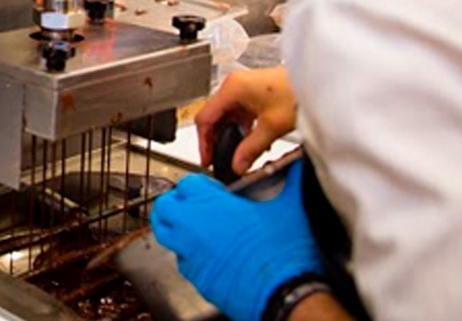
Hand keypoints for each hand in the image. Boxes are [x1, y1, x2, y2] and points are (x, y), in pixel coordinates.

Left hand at [151, 161, 323, 320]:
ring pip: (166, 235)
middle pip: (164, 207)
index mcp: (212, 205)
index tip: (210, 188)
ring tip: (193, 228)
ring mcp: (191, 254)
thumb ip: (291, 183)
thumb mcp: (291, 208)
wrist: (285, 294)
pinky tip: (208, 254)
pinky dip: (188, 254)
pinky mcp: (197, 277)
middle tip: (188, 204)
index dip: (197, 184)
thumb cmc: (285, 254)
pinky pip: (182, 261)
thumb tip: (297, 168)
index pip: (187, 183)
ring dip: (174, 228)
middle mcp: (194, 228)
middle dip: (173, 203)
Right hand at [197, 66, 295, 173]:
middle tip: (219, 159)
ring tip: (235, 154)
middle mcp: (235, 85)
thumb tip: (237, 164)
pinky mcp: (254, 93)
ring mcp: (244, 88)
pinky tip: (251, 142)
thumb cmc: (297, 92)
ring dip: (230, 135)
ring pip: (227, 116)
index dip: (204, 141)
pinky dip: (242, 128)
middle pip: (215, 116)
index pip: (206, 117)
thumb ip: (251, 149)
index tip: (207, 158)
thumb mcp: (272, 127)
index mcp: (232, 88)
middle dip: (216, 139)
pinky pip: (239, 113)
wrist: (318, 82)